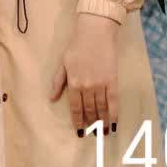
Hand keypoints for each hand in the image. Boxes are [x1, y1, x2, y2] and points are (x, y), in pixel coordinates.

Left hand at [49, 13, 119, 137]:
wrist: (95, 32)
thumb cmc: (76, 46)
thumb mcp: (62, 64)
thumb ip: (57, 82)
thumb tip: (52, 99)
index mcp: (73, 83)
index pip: (75, 108)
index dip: (77, 121)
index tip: (79, 132)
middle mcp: (86, 86)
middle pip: (89, 110)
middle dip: (91, 124)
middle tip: (93, 134)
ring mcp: (100, 84)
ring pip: (101, 108)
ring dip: (102, 121)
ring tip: (104, 132)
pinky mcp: (112, 80)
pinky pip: (113, 101)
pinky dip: (114, 113)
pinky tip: (114, 122)